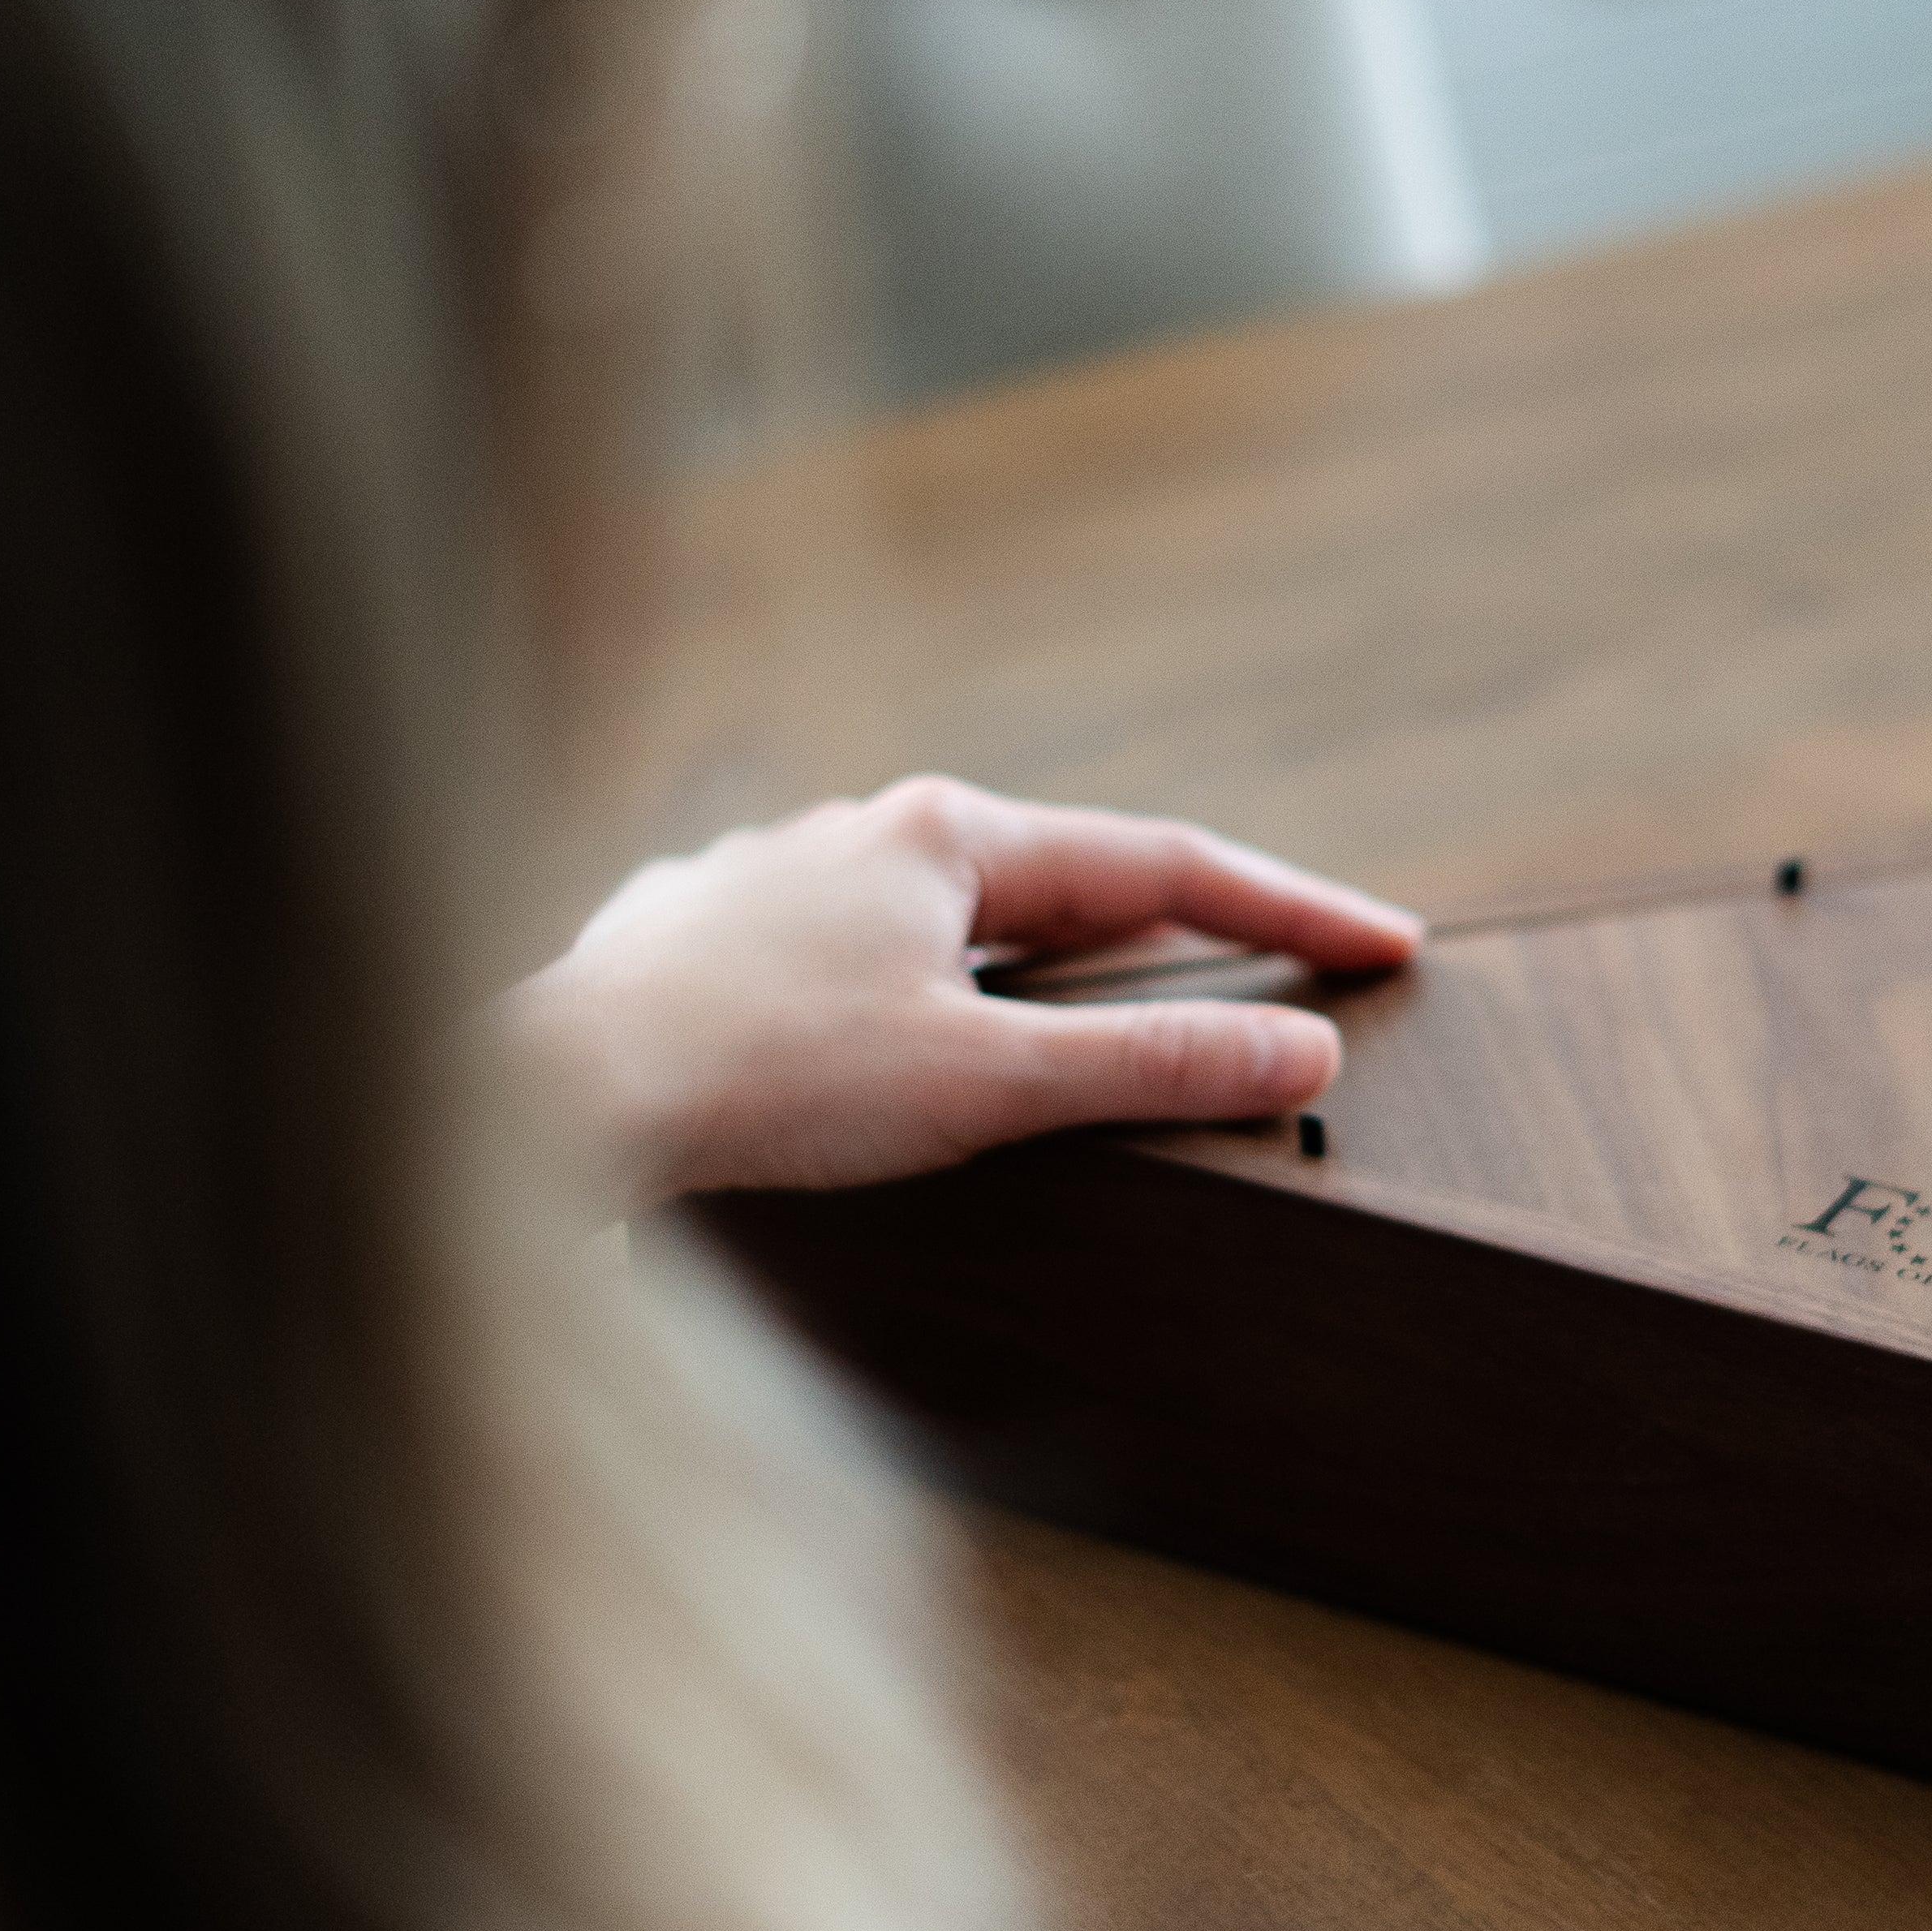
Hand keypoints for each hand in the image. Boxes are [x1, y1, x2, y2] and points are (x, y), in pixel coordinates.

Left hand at [506, 775, 1421, 1196]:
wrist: (546, 1097)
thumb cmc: (758, 1082)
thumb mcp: (987, 1085)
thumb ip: (1150, 1066)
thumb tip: (1300, 1053)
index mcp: (945, 835)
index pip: (1167, 866)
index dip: (1289, 910)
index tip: (1386, 946)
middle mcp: (858, 833)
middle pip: (1057, 884)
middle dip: (1162, 938)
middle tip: (1260, 986)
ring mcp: (770, 884)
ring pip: (939, 922)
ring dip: (1023, 972)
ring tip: (1080, 1038)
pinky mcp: (698, 946)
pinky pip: (840, 965)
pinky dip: (907, 1005)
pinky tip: (889, 1060)